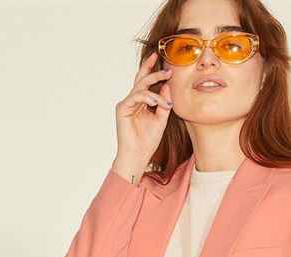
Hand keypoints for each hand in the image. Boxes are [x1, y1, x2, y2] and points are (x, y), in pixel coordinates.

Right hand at [113, 51, 173, 177]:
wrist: (138, 155)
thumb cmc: (148, 141)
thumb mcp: (161, 119)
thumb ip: (163, 102)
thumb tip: (168, 85)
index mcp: (141, 103)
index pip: (147, 84)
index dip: (154, 72)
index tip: (167, 67)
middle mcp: (133, 101)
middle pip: (141, 80)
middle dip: (152, 70)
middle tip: (167, 68)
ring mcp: (126, 104)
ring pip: (141, 88)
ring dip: (155, 90)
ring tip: (166, 96)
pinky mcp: (122, 108)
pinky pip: (136, 96)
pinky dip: (148, 98)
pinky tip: (156, 102)